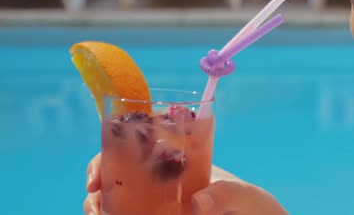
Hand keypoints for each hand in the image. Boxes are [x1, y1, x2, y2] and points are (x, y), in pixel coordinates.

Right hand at [84, 153, 287, 214]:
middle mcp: (166, 184)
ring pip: (119, 203)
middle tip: (93, 199)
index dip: (111, 156)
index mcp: (182, 164)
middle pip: (121, 178)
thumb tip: (198, 202)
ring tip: (99, 214)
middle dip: (99, 187)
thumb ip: (227, 193)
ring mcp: (161, 206)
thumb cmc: (256, 208)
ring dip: (100, 206)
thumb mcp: (245, 196)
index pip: (140, 149)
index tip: (96, 177)